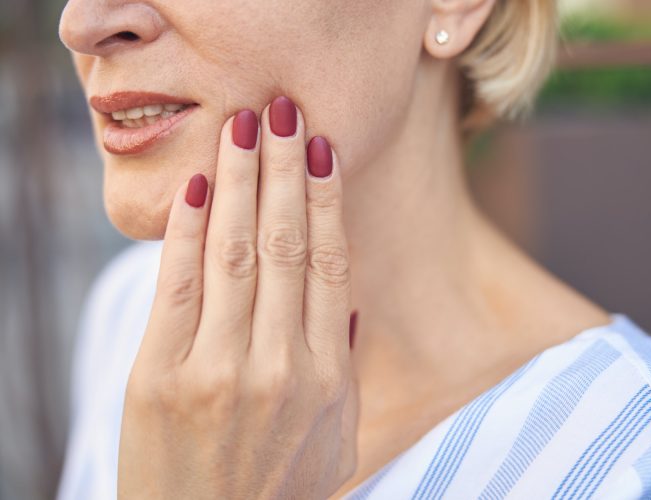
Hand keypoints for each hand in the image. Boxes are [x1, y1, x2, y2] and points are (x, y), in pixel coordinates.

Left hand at [118, 97, 358, 498]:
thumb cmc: (279, 490)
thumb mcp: (335, 437)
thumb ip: (341, 366)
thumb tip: (340, 301)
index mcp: (326, 376)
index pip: (328, 264)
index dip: (325, 199)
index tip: (322, 149)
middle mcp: (277, 365)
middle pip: (284, 243)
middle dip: (283, 169)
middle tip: (283, 111)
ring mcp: (217, 370)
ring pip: (236, 252)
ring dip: (241, 180)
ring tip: (245, 127)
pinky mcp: (160, 377)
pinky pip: (180, 286)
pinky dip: (191, 229)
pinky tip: (203, 182)